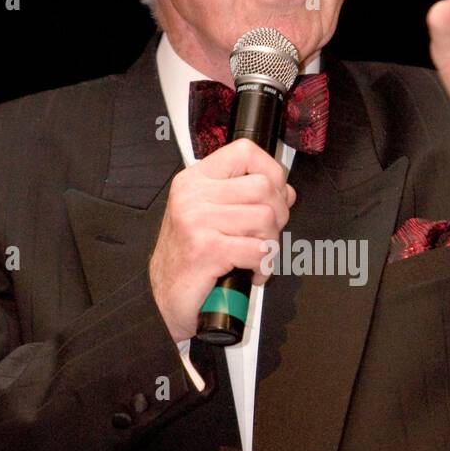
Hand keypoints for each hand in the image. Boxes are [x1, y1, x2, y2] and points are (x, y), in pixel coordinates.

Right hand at [148, 139, 295, 342]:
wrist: (166, 298)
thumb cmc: (189, 259)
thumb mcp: (210, 216)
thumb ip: (244, 198)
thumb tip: (284, 192)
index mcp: (195, 180)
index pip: (245, 152)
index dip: (272, 172)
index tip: (274, 195)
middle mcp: (193, 195)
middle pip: (263, 186)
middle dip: (278, 214)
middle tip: (265, 234)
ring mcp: (197, 220)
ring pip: (265, 218)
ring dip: (270, 243)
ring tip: (255, 255)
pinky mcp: (206, 249)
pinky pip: (258, 250)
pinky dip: (262, 266)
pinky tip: (250, 272)